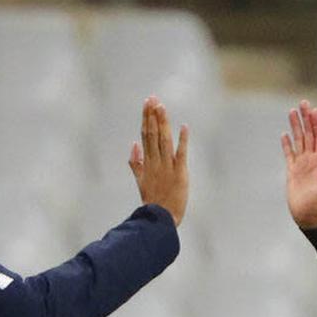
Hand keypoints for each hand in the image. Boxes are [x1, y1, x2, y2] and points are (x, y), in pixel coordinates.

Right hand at [129, 96, 187, 226]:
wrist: (161, 218)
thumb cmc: (153, 201)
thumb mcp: (140, 181)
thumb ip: (135, 163)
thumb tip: (132, 145)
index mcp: (147, 162)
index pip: (145, 135)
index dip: (146, 118)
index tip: (147, 104)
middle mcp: (156, 161)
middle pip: (153, 134)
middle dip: (152, 115)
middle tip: (153, 98)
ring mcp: (167, 166)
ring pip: (164, 140)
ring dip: (163, 122)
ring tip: (161, 106)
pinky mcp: (180, 173)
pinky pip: (181, 153)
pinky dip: (182, 140)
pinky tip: (183, 127)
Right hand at [281, 99, 316, 229]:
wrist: (310, 216)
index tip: (314, 110)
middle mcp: (312, 159)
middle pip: (309, 134)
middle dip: (306, 118)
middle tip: (303, 102)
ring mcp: (302, 164)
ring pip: (299, 140)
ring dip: (296, 126)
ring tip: (292, 111)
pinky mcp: (292, 172)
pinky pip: (289, 154)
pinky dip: (287, 144)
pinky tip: (285, 134)